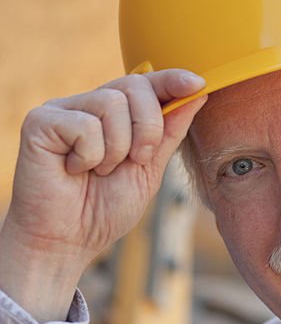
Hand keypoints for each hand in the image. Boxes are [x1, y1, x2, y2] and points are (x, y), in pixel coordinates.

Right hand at [0, 70, 206, 319]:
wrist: (66, 242)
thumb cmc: (102, 211)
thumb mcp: (148, 171)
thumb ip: (168, 133)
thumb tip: (197, 91)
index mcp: (112, 116)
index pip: (144, 84)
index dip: (171, 80)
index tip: (197, 83)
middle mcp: (86, 106)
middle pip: (134, 86)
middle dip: (148, 128)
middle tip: (135, 161)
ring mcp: (61, 110)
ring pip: (112, 104)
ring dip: (116, 150)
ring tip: (98, 172)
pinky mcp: (40, 121)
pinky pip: (85, 125)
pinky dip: (89, 156)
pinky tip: (73, 171)